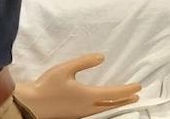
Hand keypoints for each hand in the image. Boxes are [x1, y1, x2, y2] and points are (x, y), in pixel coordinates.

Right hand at [14, 54, 141, 118]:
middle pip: (112, 104)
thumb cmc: (46, 86)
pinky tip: (102, 104)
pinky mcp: (74, 115)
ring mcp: (81, 113)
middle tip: (136, 96)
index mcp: (88, 96)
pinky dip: (104, 107)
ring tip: (123, 100)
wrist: (30, 105)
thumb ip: (84, 62)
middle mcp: (87, 107)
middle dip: (125, 100)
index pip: (114, 93)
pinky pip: (95, 112)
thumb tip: (102, 57)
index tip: (139, 86)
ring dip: (115, 104)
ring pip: (104, 110)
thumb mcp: (65, 69)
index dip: (127, 90)